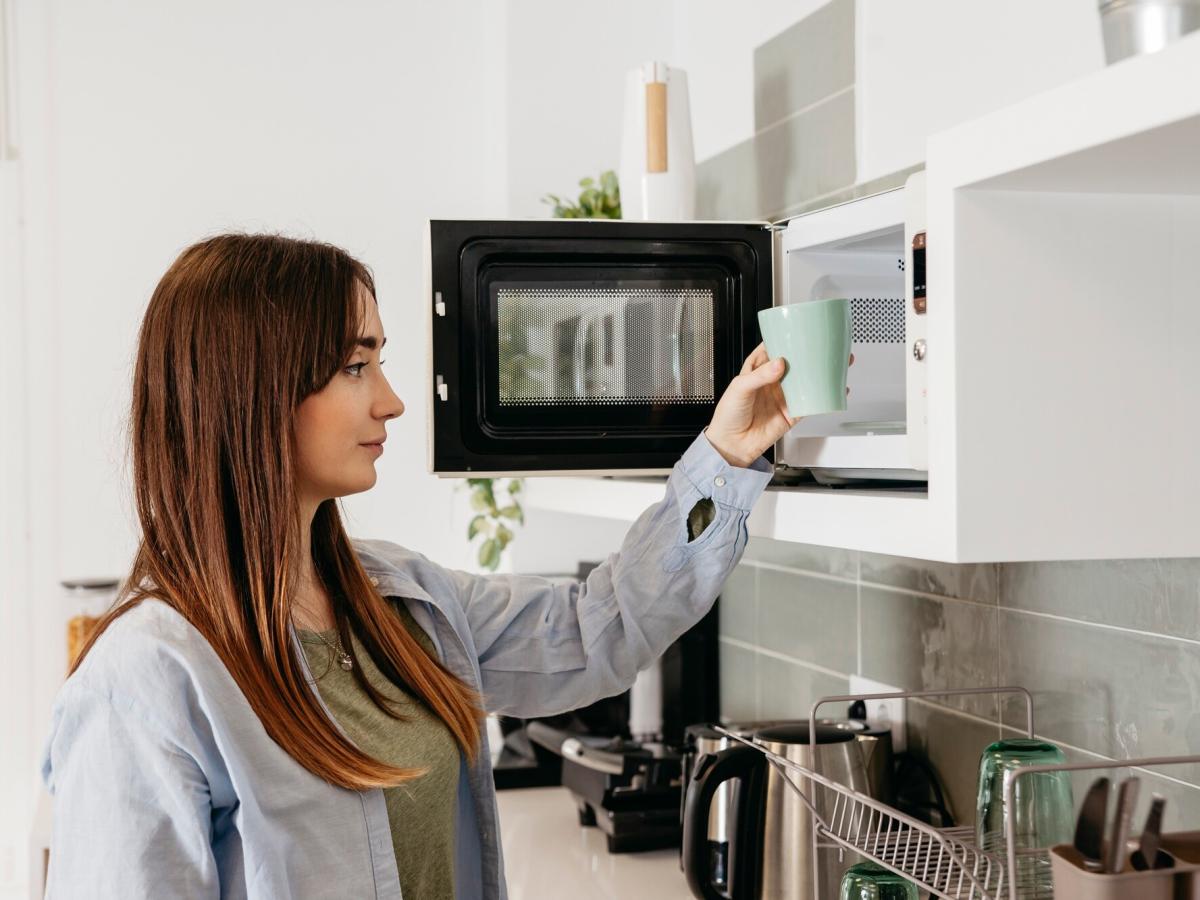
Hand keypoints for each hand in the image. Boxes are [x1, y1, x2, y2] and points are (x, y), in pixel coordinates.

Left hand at [704, 343, 853, 467]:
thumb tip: (778, 364)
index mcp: (757, 371)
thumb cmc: (728, 416)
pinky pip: (810, 403)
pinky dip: (823, 396)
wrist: (731, 445)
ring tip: (835, 362)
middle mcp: (772, 382)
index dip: (785, 340)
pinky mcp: (791, 413)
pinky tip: (833, 389)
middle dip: (809, 354)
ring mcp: (783, 397)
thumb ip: (759, 376)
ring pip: (805, 381)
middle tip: (824, 344)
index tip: (798, 332)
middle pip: (794, 364)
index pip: (773, 350)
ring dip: (820, 373)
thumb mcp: (739, 388)